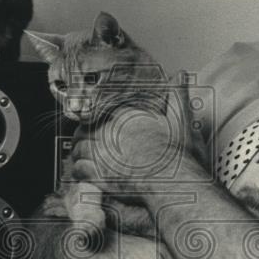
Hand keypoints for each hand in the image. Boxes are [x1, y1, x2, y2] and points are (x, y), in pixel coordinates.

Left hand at [70, 75, 209, 195]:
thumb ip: (177, 97)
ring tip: (84, 160)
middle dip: (83, 139)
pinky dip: (78, 172)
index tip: (98, 129)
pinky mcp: (99, 173)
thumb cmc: (177, 155)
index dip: (96, 122)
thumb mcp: (180, 121)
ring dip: (79, 155)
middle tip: (86, 146)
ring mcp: (103, 152)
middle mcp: (111, 131)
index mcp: (126, 116)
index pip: (99, 113)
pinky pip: (78, 169)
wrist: (174, 182)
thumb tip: (181, 75)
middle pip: (84, 131)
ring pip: (78, 149)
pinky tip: (84, 174)